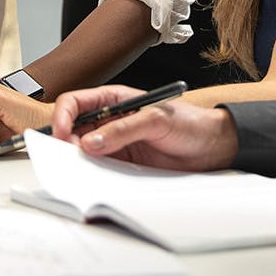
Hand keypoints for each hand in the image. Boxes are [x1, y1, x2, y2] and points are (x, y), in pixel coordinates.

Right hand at [49, 85, 239, 171]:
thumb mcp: (156, 120)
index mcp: (114, 99)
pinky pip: (99, 167)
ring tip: (82, 168)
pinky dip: (92, 172)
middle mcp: (110, 120)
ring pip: (83, 150)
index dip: (63, 116)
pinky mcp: (123, 162)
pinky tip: (95, 176)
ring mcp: (115, 142)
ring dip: (78, 159)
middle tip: (71, 156)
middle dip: (66, 141)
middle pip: (73, 128)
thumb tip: (92, 142)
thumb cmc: (190, 123)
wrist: (212, 147)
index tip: (62, 134)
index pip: (76, 103)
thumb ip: (124, 130)